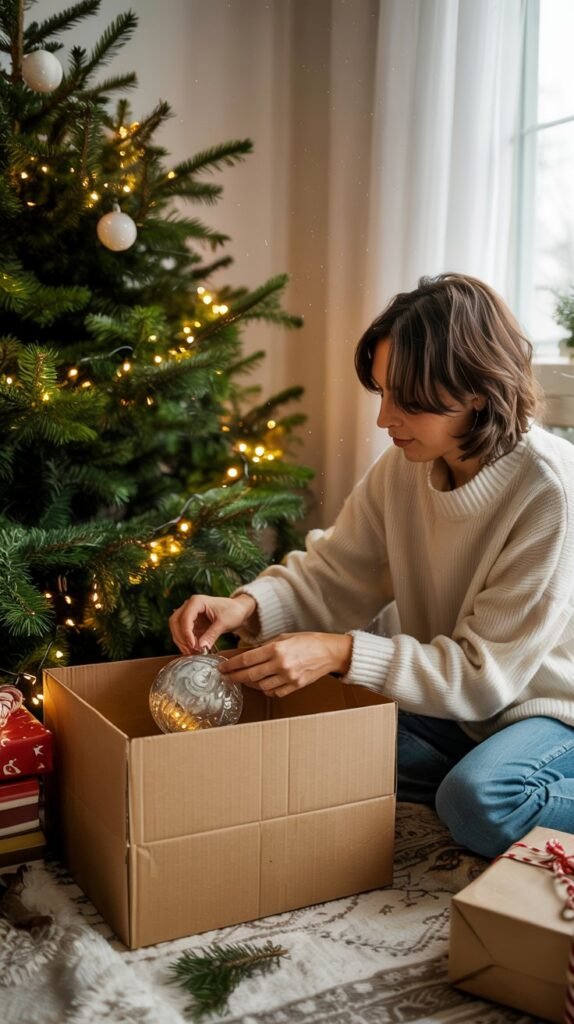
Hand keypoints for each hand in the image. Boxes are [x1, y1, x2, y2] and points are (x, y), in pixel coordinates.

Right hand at [169, 593, 256, 654]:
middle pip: (175, 622)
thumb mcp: (224, 623)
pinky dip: (186, 642)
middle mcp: (189, 606)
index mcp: (197, 601)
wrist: (239, 610)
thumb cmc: (233, 611)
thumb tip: (201, 647)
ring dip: (182, 641)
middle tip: (190, 651)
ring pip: (176, 628)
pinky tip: (193, 651)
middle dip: (181, 638)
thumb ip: (212, 634)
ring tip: (192, 653)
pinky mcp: (192, 623)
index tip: (192, 645)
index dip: (186, 632)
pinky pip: (183, 633)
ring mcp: (190, 615)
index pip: (185, 617)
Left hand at [220, 632, 352, 696]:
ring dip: (250, 683)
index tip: (222, 667)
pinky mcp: (295, 686)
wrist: (330, 652)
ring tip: (244, 679)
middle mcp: (281, 664)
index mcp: (276, 649)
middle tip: (225, 677)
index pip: (247, 659)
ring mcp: (288, 677)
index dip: (231, 664)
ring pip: (261, 686)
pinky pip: (275, 692)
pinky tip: (262, 684)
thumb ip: (266, 646)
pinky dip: (266, 689)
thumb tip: (249, 654)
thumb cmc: (308, 641)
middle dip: (234, 676)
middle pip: (250, 674)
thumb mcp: (284, 637)